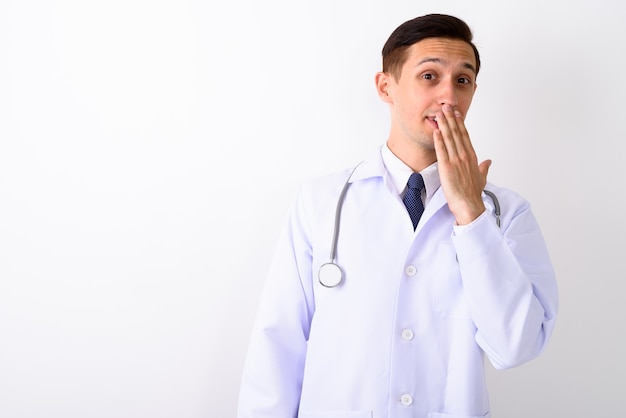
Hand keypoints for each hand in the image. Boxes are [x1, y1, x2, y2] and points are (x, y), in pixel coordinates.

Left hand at [434, 104, 491, 224]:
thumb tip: (488, 161)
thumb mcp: (481, 178)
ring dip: (444, 124)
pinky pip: (442, 150)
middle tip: (446, 106)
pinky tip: (436, 130)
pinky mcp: (447, 167)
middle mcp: (465, 156)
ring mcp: (456, 161)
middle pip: (457, 133)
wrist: (469, 205)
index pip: (465, 136)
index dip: (460, 123)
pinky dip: (439, 140)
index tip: (457, 113)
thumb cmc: (473, 194)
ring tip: (440, 113)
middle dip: (451, 118)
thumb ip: (484, 168)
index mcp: (472, 157)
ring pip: (450, 138)